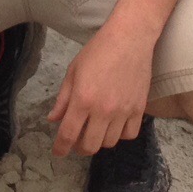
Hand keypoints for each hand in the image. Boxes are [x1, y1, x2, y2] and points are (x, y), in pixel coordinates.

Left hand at [48, 20, 155, 156]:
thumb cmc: (98, 51)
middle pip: (89, 146)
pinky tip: (115, 124)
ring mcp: (123, 111)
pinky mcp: (139, 109)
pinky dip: (120, 134)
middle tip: (76, 139)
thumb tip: (53, 119)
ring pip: (109, 143)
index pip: (68, 135)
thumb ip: (63, 99)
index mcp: (82, 100)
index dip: (60, 148)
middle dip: (79, 147)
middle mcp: (103, 110)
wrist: (129, 38)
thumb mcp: (73, 71)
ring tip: (96, 128)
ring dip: (99, 140)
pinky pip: (129, 135)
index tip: (58, 152)